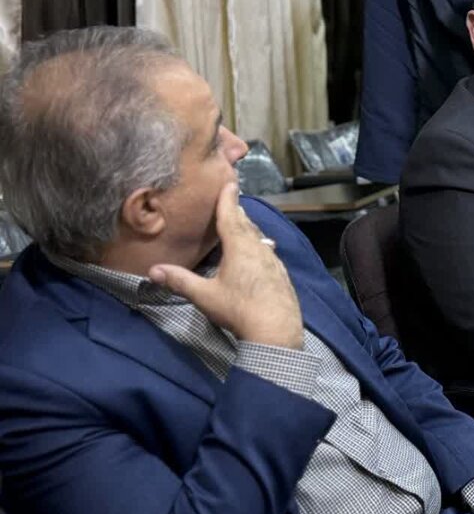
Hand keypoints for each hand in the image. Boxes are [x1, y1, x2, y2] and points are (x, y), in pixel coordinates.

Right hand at [148, 182, 303, 348]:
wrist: (276, 329)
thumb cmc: (238, 309)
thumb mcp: (205, 295)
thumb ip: (180, 281)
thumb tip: (152, 270)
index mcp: (240, 247)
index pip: (231, 217)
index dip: (227, 200)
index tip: (230, 183)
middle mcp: (259, 248)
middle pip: (246, 225)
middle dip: (238, 213)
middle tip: (232, 202)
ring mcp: (273, 261)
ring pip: (259, 238)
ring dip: (250, 229)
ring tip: (243, 225)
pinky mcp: (281, 275)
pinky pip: (269, 252)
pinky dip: (261, 246)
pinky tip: (262, 251)